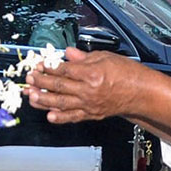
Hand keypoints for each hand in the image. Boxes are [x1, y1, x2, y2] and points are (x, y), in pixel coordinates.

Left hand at [26, 48, 149, 123]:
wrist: (141, 93)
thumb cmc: (127, 73)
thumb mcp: (105, 57)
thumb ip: (83, 57)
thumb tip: (68, 53)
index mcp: (91, 73)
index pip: (63, 70)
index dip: (49, 67)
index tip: (39, 65)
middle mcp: (88, 90)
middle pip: (58, 86)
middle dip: (41, 82)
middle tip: (29, 78)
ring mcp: (89, 104)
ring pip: (61, 103)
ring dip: (43, 100)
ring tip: (31, 96)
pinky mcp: (91, 114)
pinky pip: (72, 117)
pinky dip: (60, 118)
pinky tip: (49, 116)